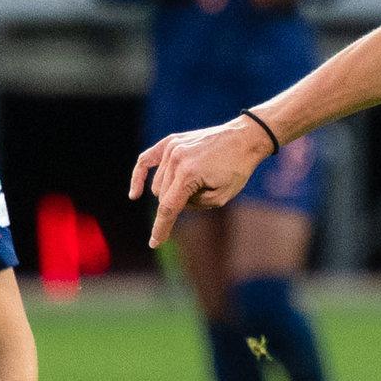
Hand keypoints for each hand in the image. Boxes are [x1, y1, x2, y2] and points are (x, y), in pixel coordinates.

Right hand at [130, 116, 273, 246]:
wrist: (244, 137)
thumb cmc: (237, 168)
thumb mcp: (221, 197)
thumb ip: (195, 205)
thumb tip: (177, 204)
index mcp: (189, 174)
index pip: (168, 208)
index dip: (161, 228)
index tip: (155, 243)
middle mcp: (176, 159)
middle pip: (163, 196)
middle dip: (178, 203)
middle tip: (203, 193)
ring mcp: (172, 149)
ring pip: (158, 184)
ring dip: (172, 191)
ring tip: (197, 181)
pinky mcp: (171, 142)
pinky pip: (146, 160)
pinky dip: (139, 176)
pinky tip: (135, 194)